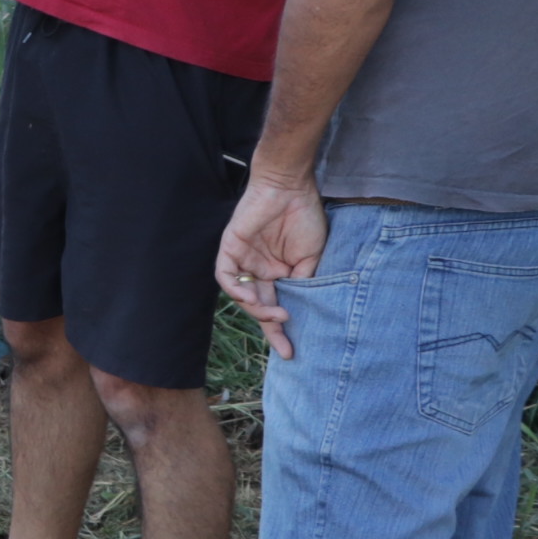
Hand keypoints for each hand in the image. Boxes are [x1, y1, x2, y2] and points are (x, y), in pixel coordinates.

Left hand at [215, 171, 328, 358]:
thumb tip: (299, 311)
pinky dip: (235, 290)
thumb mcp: (312, 258)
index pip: (275, 306)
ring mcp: (244, 260)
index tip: (292, 351)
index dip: (281, 330)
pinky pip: (225, 276)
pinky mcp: (230, 248)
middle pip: (258, 307)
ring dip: (257, 310)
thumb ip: (304, 283)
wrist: (291, 186)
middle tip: (285, 346)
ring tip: (276, 316)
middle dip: (270, 328)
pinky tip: (250, 298)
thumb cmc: (305, 217)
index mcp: (278, 273)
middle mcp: (259, 270)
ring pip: (242, 296)